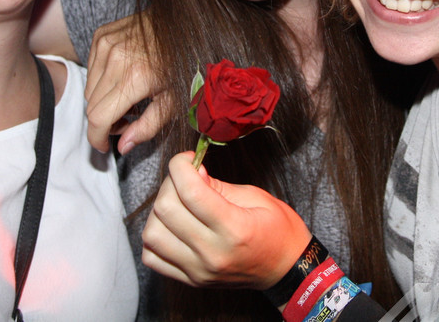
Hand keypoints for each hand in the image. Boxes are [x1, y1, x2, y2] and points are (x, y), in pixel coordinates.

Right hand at [84, 13, 169, 154]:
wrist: (183, 24)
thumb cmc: (183, 63)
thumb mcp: (174, 101)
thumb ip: (147, 127)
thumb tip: (123, 147)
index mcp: (136, 78)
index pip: (98, 118)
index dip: (97, 138)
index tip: (103, 146)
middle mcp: (116, 59)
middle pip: (92, 106)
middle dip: (105, 121)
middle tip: (128, 119)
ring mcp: (106, 44)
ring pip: (89, 89)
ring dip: (103, 100)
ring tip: (128, 97)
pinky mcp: (102, 35)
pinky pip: (91, 69)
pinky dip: (102, 80)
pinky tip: (123, 77)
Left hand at [142, 152, 312, 288]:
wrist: (287, 268)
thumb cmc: (277, 229)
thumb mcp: (255, 196)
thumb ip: (217, 185)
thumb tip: (191, 170)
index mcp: (234, 229)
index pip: (190, 191)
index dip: (180, 166)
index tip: (187, 158)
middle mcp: (212, 253)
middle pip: (165, 210)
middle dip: (170, 184)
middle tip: (186, 179)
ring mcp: (198, 270)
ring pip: (152, 235)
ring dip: (159, 212)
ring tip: (178, 204)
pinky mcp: (190, 280)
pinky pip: (152, 257)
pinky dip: (156, 237)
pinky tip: (173, 226)